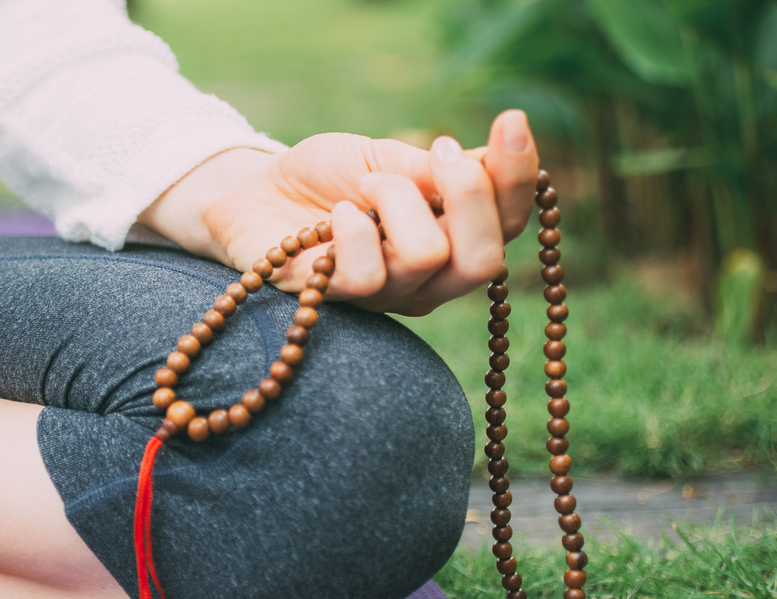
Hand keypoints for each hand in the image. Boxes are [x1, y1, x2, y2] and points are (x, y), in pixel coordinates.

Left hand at [138, 110, 538, 314]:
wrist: (257, 191)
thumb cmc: (328, 177)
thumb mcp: (388, 157)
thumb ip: (436, 170)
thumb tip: (491, 160)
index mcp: (455, 235)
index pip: (512, 222)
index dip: (520, 175)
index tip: (511, 119)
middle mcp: (432, 277)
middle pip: (486, 259)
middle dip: (470, 195)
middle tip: (436, 154)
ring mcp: (388, 295)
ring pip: (427, 254)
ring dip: (395, 197)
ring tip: (364, 185)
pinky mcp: (340, 300)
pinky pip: (368, 272)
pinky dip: (353, 226)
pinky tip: (335, 214)